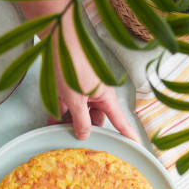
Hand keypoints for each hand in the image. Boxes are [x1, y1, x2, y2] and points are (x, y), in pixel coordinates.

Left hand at [48, 21, 140, 142]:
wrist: (57, 40)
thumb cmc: (71, 65)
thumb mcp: (75, 99)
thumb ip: (80, 119)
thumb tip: (84, 135)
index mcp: (105, 97)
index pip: (120, 120)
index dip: (128, 134)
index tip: (136, 147)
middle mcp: (97, 94)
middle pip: (96, 119)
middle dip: (85, 130)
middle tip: (75, 142)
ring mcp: (83, 91)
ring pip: (79, 114)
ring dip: (69, 123)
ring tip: (59, 132)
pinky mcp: (69, 87)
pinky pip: (67, 106)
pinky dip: (60, 115)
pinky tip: (51, 123)